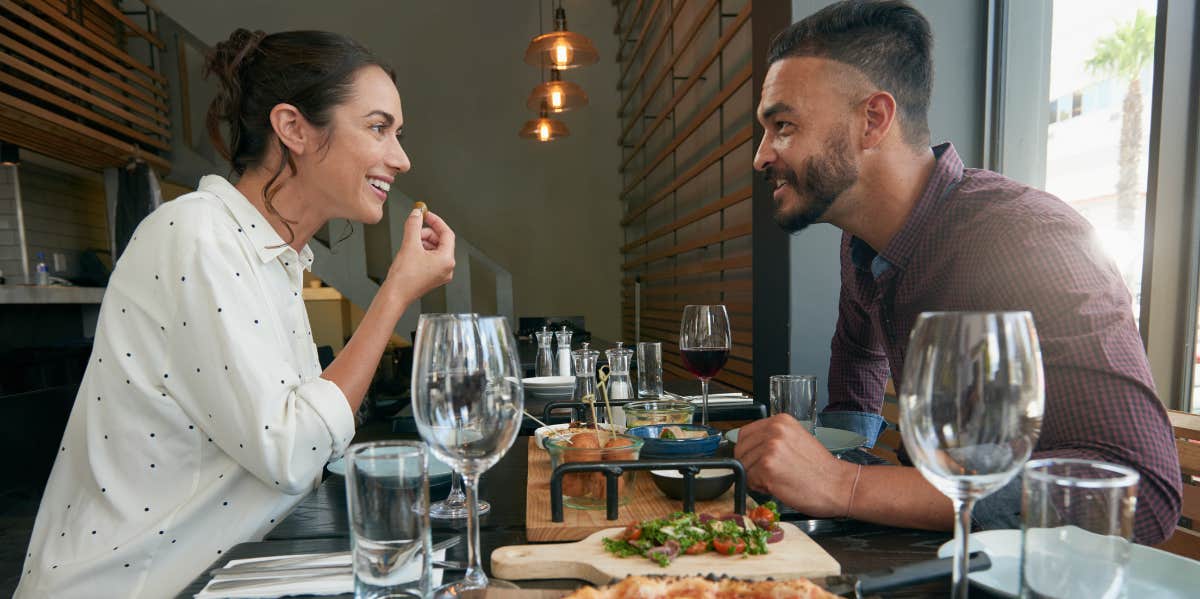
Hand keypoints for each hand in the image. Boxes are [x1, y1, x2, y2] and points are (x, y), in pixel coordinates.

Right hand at [384, 208, 454, 301]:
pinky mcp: (433, 277)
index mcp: (447, 260)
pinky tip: (410, 252)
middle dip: (427, 233)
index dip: (436, 221)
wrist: (395, 295)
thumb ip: (414, 225)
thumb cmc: (404, 278)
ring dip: (423, 242)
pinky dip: (422, 251)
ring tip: (410, 244)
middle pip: (441, 241)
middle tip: (414, 230)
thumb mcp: (409, 245)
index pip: (447, 233)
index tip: (426, 214)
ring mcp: (441, 273)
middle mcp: (447, 268)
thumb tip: (417, 214)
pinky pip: (431, 258)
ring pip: (435, 249)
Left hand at [733, 414, 855, 517]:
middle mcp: (774, 431)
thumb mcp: (796, 440)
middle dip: (749, 465)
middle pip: (740, 450)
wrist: (840, 485)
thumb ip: (772, 439)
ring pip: (744, 466)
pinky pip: (749, 480)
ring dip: (755, 478)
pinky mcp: (768, 468)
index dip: (747, 451)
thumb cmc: (821, 469)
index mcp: (781, 421)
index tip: (754, 460)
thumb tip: (749, 449)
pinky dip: (759, 487)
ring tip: (777, 480)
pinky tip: (777, 487)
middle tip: (768, 474)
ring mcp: (770, 449)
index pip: (745, 433)